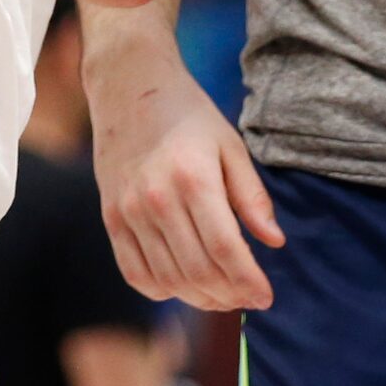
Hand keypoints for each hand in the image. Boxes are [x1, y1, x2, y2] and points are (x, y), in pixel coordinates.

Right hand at [88, 29, 283, 311]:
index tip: (266, 297)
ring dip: (200, 298)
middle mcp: (157, 200)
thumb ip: (252, 196)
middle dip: (229, 295)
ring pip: (168, 280)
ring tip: (222, 295)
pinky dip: (163, 291)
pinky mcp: (111, 218)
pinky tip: (185, 286)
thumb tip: (275, 242)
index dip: (248, 281)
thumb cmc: (188, 114)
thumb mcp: (230, 144)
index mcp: (193, 178)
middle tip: (247, 298)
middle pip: (198, 271)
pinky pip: (136, 274)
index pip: (225, 249)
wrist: (129, 87)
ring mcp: (128, 212)